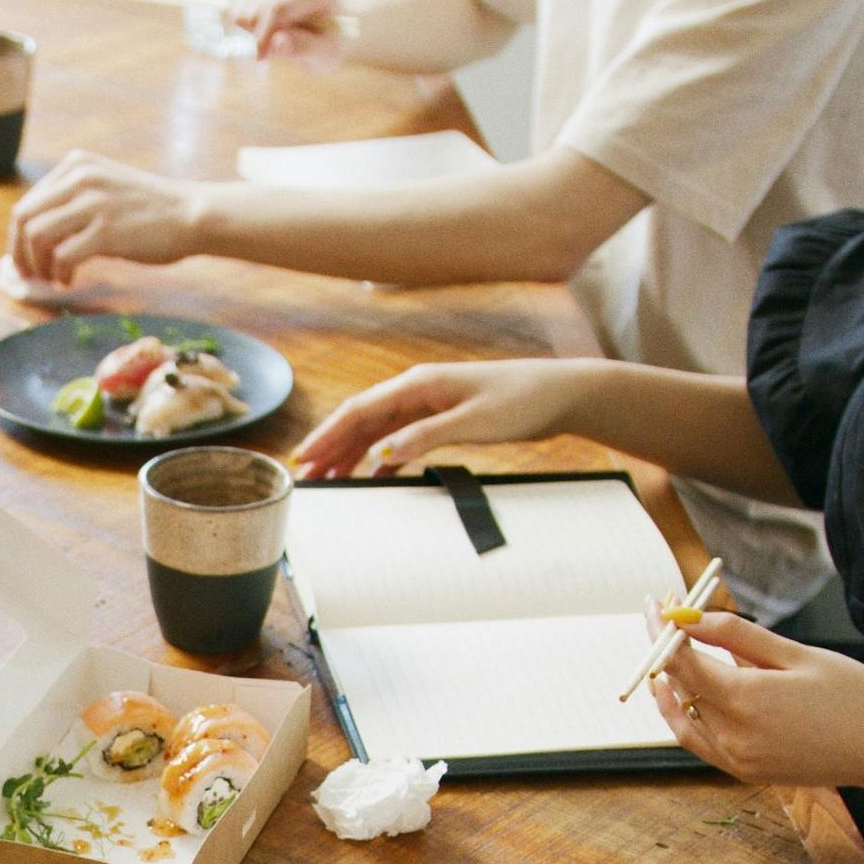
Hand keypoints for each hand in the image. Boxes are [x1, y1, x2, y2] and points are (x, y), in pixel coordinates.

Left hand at [8, 154, 202, 284]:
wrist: (190, 214)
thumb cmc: (148, 209)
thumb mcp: (104, 189)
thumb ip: (71, 203)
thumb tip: (33, 240)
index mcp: (76, 165)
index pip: (28, 203)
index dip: (18, 237)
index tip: (26, 260)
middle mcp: (80, 177)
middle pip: (24, 218)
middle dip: (20, 254)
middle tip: (29, 275)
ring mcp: (93, 202)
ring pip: (37, 236)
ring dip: (38, 266)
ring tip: (51, 279)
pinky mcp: (106, 230)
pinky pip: (63, 257)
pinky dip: (59, 274)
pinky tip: (69, 280)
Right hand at [225, 0, 341, 60]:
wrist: (323, 23)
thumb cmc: (326, 40)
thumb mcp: (325, 52)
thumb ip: (305, 48)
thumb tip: (277, 42)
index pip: (277, 8)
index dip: (262, 35)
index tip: (258, 57)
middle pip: (256, 7)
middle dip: (254, 34)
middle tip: (265, 51)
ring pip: (240, 5)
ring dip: (245, 30)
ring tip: (265, 39)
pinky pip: (232, 1)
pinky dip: (237, 21)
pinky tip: (254, 28)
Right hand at [293, 358, 588, 478]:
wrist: (559, 395)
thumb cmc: (523, 401)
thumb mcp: (474, 422)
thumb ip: (426, 437)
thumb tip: (382, 454)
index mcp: (419, 385)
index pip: (360, 410)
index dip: (328, 435)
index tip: (304, 458)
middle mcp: (418, 390)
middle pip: (361, 420)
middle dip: (330, 446)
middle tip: (305, 475)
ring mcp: (429, 403)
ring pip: (377, 430)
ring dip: (350, 453)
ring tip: (328, 479)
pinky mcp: (442, 417)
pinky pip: (399, 438)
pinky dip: (379, 456)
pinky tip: (369, 475)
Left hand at [653, 612, 863, 789]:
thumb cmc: (849, 697)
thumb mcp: (795, 654)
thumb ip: (737, 635)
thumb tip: (690, 618)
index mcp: (746, 700)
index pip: (680, 661)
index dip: (662, 632)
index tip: (656, 607)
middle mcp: (733, 735)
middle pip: (677, 687)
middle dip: (666, 650)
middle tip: (667, 620)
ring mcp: (736, 759)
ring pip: (682, 716)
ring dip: (671, 683)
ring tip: (670, 651)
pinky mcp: (744, 772)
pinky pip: (698, 742)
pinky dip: (684, 715)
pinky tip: (685, 693)